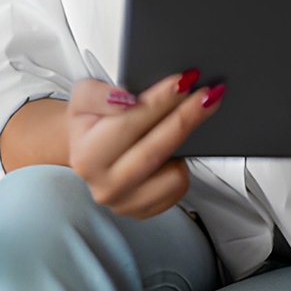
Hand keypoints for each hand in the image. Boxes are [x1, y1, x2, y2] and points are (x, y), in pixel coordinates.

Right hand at [65, 71, 224, 218]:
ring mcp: (126, 202)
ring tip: (190, 117)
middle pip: (156, 149)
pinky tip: (176, 146)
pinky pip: (176, 189)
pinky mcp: (143, 210)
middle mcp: (106, 185)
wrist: (86, 150)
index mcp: (88, 155)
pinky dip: (181, 165)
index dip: (161, 99)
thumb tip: (126, 100)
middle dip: (186, 116)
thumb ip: (98, 94)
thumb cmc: (89, 122)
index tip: (184, 80)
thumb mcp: (83, 95)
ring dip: (187, 143)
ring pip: (172, 176)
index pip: (130, 122)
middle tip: (208, 93)